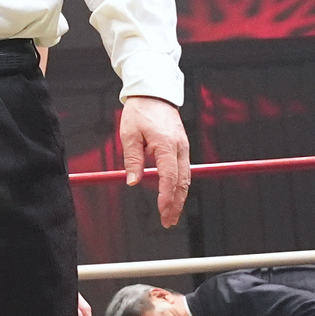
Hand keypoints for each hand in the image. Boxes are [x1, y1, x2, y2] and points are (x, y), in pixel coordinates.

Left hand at [119, 96, 190, 227]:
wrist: (154, 93)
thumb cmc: (140, 112)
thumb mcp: (129, 134)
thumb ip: (132, 159)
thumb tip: (132, 182)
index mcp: (166, 145)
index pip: (169, 176)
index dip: (167, 196)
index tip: (163, 211)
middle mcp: (180, 148)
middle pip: (182, 182)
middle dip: (176, 204)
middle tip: (168, 221)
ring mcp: (183, 147)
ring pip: (185, 178)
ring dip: (179, 197)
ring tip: (171, 215)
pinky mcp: (181, 147)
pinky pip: (183, 170)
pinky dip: (179, 185)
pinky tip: (173, 196)